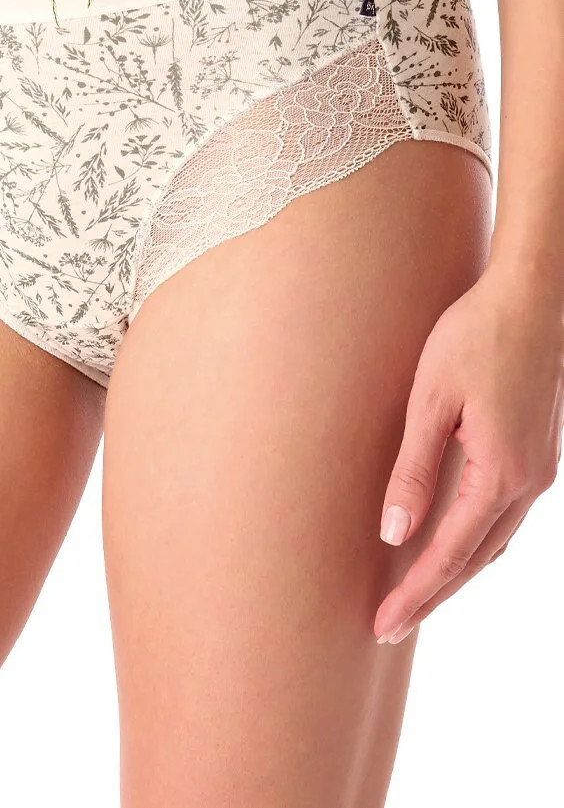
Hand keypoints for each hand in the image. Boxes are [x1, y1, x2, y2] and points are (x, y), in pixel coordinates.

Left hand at [373, 263, 562, 643]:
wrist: (533, 297)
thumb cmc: (474, 336)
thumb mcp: (430, 401)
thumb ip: (414, 470)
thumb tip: (393, 534)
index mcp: (500, 473)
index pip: (448, 554)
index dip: (414, 592)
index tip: (382, 624)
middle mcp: (529, 482)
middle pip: (475, 559)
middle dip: (432, 593)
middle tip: (389, 624)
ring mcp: (539, 469)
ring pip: (493, 540)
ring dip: (455, 570)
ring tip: (414, 593)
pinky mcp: (536, 452)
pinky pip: (503, 515)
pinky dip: (473, 540)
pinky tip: (449, 541)